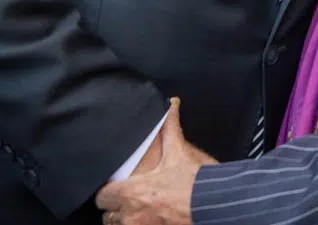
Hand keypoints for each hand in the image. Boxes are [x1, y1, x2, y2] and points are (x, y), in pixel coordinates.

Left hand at [96, 99, 215, 224]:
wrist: (214, 204)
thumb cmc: (195, 181)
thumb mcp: (179, 152)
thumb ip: (170, 128)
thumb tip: (171, 105)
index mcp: (132, 192)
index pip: (102, 198)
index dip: (107, 192)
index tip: (114, 189)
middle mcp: (132, 215)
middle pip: (108, 217)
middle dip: (116, 209)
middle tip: (128, 201)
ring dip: (125, 221)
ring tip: (138, 212)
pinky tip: (150, 219)